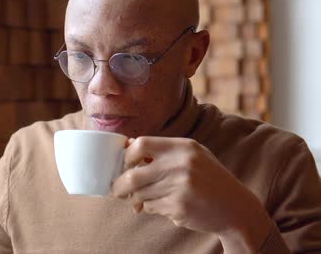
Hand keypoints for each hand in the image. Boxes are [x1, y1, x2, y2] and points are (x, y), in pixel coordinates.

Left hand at [111, 136, 271, 251]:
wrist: (236, 208)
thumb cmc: (209, 179)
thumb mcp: (193, 156)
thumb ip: (162, 151)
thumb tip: (127, 145)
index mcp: (183, 147)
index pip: (140, 144)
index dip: (126, 156)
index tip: (125, 165)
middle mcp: (181, 164)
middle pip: (133, 175)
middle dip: (119, 186)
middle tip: (117, 191)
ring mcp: (180, 186)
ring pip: (139, 194)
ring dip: (137, 199)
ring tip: (147, 199)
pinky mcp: (179, 207)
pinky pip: (150, 207)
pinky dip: (151, 208)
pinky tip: (166, 206)